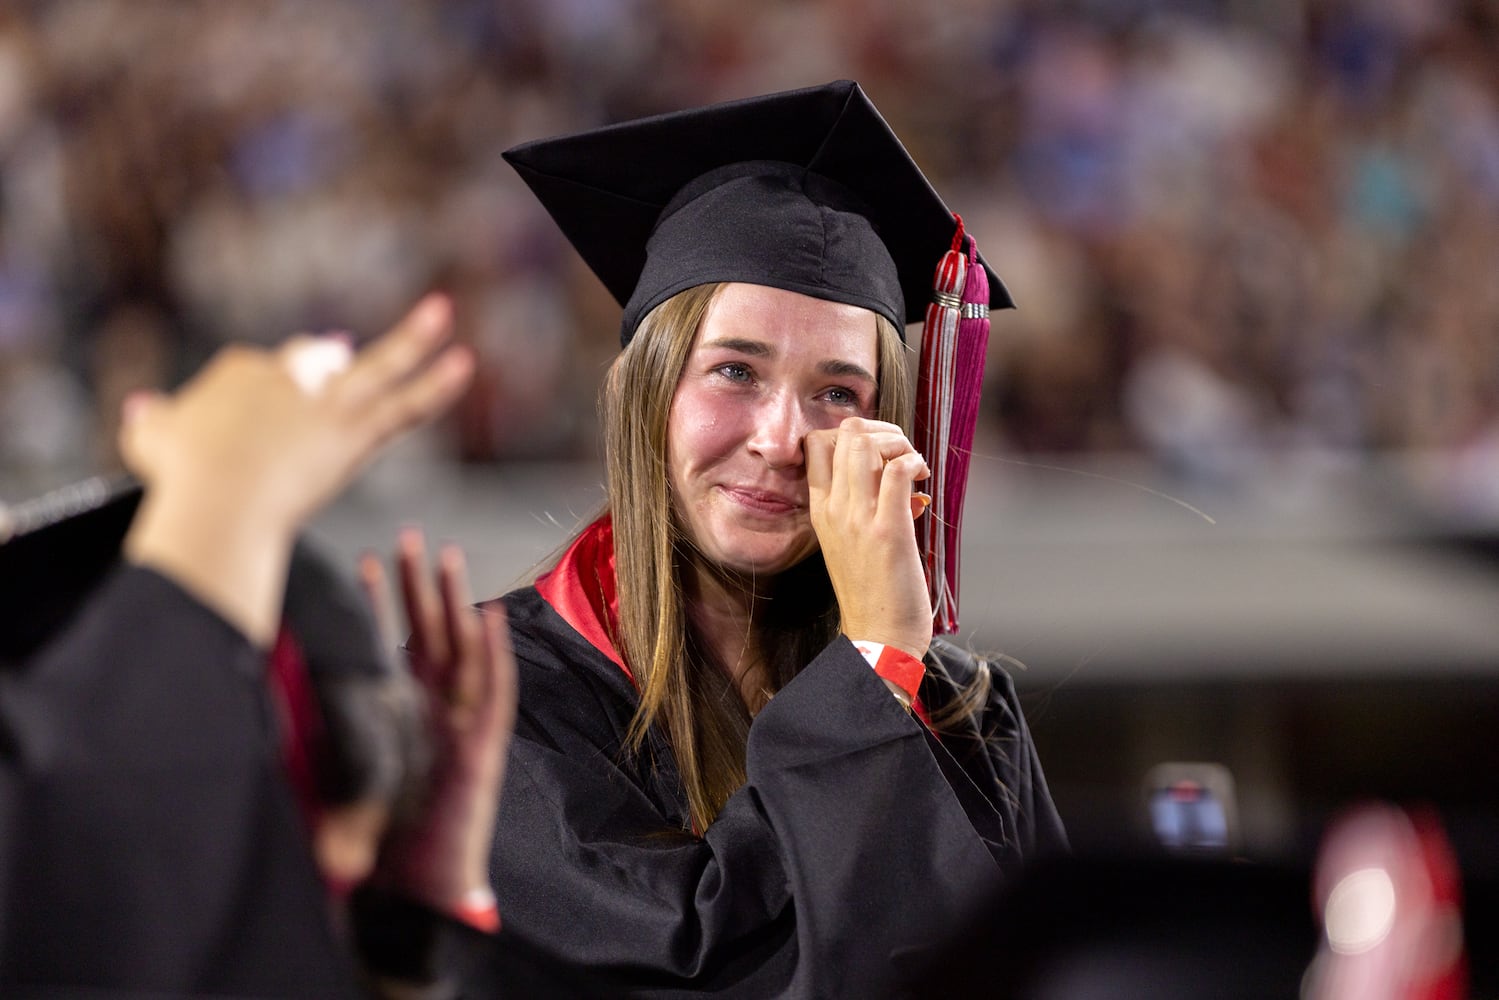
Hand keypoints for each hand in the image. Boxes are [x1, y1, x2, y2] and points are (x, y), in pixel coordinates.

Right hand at [121, 295, 471, 643]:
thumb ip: (152, 422)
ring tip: (443, 311)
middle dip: (322, 365)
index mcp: (238, 372)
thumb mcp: (151, 442)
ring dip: (415, 338)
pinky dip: (436, 385)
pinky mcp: (356, 432)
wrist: (217, 500)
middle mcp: (288, 377)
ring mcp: (327, 403)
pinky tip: (463, 363)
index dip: (262, 411)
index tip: (245, 444)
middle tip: (337, 357)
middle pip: (315, 362)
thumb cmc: (182, 481)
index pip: (263, 377)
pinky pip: (405, 405)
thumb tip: (144, 406)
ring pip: (379, 367)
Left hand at [362, 530, 515, 923]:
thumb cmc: (386, 835)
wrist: (420, 883)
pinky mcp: (485, 745)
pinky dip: (495, 655)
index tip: (363, 562)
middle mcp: (438, 709)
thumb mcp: (345, 769)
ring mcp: (465, 723)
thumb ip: (329, 732)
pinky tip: (488, 619)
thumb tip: (284, 689)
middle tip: (410, 538)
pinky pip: (495, 691)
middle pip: (432, 634)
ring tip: (446, 560)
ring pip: (464, 650)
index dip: (380, 604)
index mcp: (406, 711)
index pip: (394, 643)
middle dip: (420, 586)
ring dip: (456, 605)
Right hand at [805, 417, 933, 659]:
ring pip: (867, 443)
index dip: (849, 432)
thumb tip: (901, 478)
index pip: (815, 444)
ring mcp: (859, 519)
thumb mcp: (852, 542)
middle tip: (901, 453)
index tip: (877, 451)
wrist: (878, 638)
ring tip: (912, 466)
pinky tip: (922, 480)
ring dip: (899, 443)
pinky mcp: (889, 531)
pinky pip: (897, 471)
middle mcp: (834, 509)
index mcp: (821, 511)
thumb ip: (867, 506)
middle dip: (881, 429)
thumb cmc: (871, 592)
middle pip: (844, 432)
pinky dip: (914, 463)